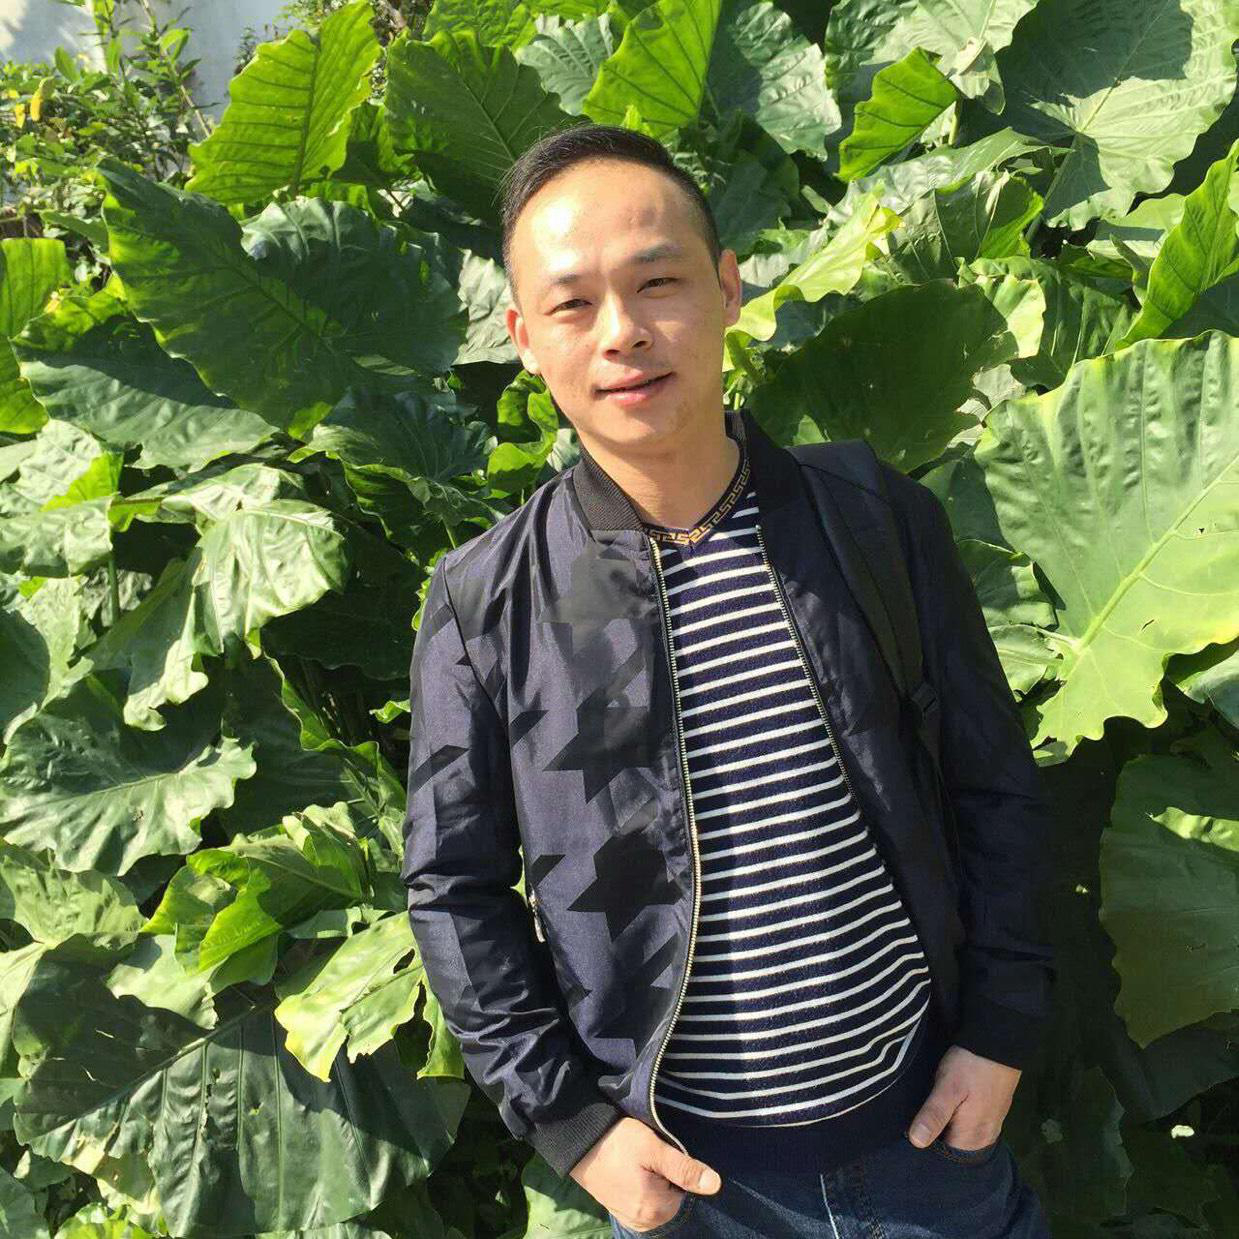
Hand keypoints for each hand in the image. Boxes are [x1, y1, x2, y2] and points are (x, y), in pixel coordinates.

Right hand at [569, 1116, 721, 1232]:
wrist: (579, 1142)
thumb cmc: (618, 1142)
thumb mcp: (654, 1148)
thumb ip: (684, 1169)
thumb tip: (715, 1184)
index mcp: (655, 1210)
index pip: (686, 1192)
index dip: (677, 1170)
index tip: (661, 1154)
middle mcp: (644, 1223)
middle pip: (672, 1199)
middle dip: (666, 1178)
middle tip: (647, 1156)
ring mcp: (629, 1219)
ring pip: (658, 1201)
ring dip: (653, 1183)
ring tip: (637, 1162)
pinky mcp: (619, 1212)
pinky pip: (643, 1204)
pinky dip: (642, 1189)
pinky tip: (630, 1171)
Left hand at [907, 1044, 1020, 1150]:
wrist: (997, 1043)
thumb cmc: (970, 1066)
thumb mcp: (947, 1087)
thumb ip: (934, 1115)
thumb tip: (916, 1143)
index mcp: (973, 1138)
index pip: (947, 1161)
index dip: (927, 1154)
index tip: (907, 1146)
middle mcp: (984, 1138)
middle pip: (955, 1152)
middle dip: (935, 1144)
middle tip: (911, 1131)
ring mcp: (990, 1125)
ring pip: (962, 1140)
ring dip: (945, 1133)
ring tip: (923, 1121)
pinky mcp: (990, 1112)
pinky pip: (969, 1128)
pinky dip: (955, 1124)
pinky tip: (942, 1113)